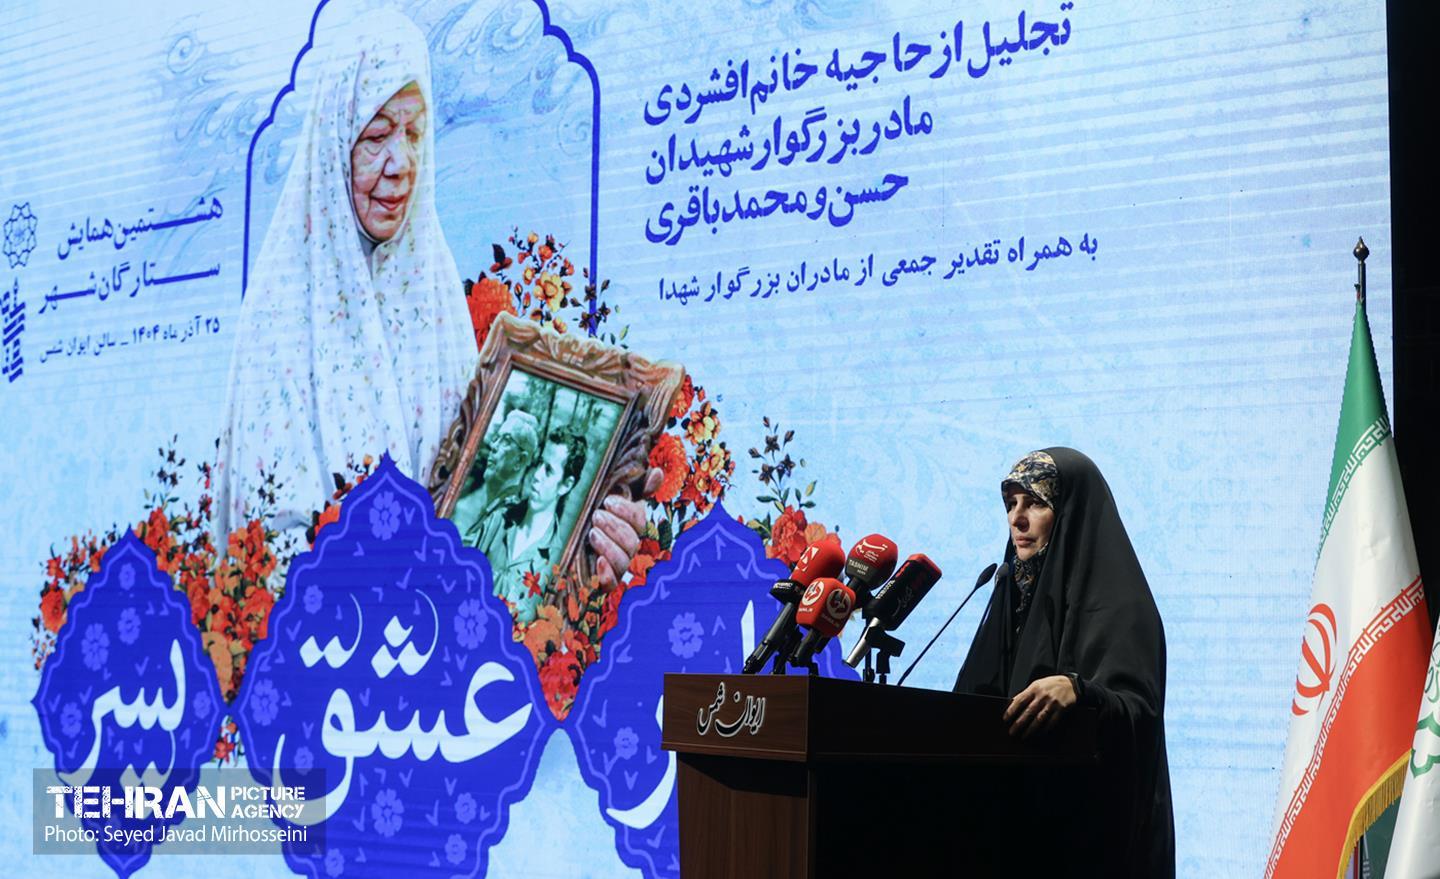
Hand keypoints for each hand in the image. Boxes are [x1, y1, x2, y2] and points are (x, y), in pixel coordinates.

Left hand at [588, 467, 662, 589]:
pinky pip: (612, 584)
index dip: (627, 511)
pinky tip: (598, 562)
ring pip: (623, 561)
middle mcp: (627, 548)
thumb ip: (634, 488)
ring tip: (592, 533)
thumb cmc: (588, 519)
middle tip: (596, 516)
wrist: (562, 546)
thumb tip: (657, 472)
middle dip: (615, 527)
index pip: (639, 521)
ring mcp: (616, 567)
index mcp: (630, 527)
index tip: (608, 501)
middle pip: (632, 541)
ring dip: (609, 546)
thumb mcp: (607, 500)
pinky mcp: (603, 584)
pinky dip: (607, 574)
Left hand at [1003, 675, 1076, 739]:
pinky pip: (1052, 721)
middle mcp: (1042, 696)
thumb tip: (1013, 702)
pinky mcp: (1061, 710)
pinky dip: (1045, 729)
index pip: (1020, 700)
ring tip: (1024, 736)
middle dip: (1019, 723)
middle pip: (1028, 712)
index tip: (1006, 719)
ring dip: (1031, 729)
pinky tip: (1039, 734)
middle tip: (1012, 732)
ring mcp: (1052, 703)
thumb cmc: (1051, 684)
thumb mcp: (1037, 684)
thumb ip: (1026, 693)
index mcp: (1034, 689)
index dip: (1011, 710)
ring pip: (1039, 719)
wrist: (1070, 684)